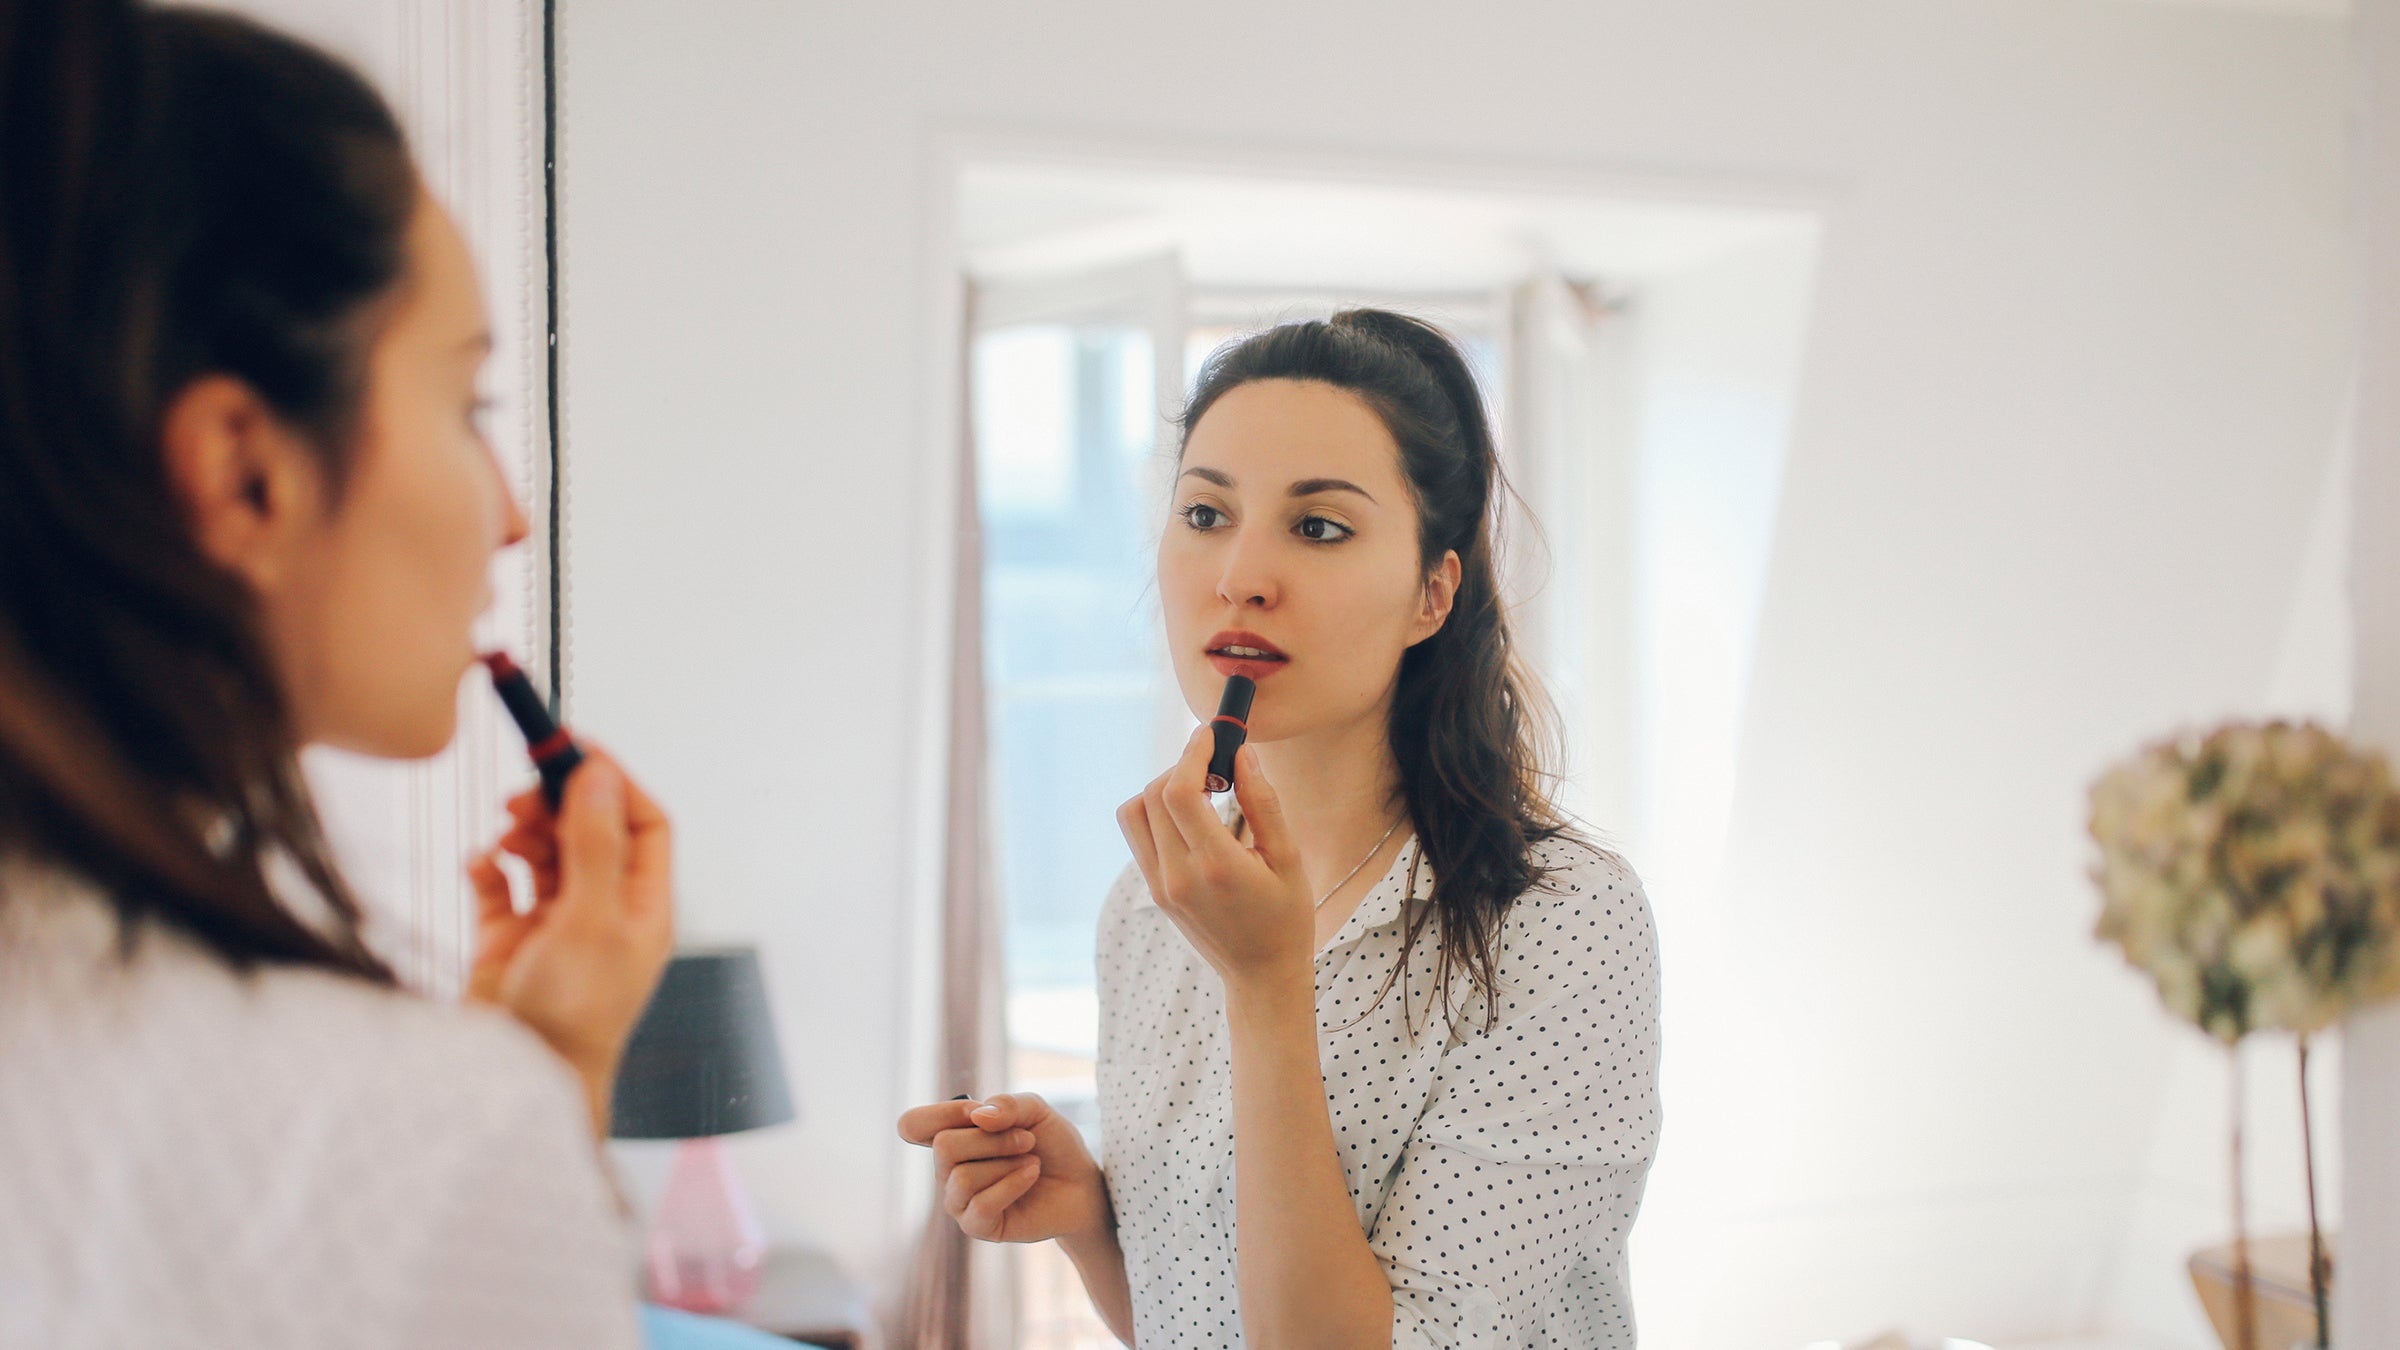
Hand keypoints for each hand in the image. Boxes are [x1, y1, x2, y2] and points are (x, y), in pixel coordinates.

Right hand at [466, 747, 673, 1134]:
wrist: (517, 1082)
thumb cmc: (571, 1016)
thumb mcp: (591, 919)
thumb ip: (593, 844)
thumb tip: (600, 775)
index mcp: (644, 907)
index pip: (643, 824)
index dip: (613, 782)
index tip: (572, 750)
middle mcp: (605, 912)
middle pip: (591, 831)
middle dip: (559, 803)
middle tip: (524, 792)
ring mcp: (555, 927)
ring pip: (546, 853)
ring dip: (526, 832)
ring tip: (505, 831)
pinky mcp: (508, 943)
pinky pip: (501, 887)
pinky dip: (490, 867)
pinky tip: (481, 865)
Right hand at [898, 1093, 1110, 1245]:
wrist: (1080, 1184)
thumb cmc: (1051, 1145)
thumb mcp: (1035, 1110)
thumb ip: (1007, 1104)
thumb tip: (977, 1117)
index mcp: (951, 1137)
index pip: (912, 1125)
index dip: (943, 1113)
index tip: (979, 1111)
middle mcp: (947, 1170)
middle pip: (943, 1146)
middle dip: (992, 1138)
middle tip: (1026, 1140)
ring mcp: (959, 1201)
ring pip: (962, 1176)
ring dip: (1006, 1161)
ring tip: (1032, 1160)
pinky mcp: (978, 1226)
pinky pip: (981, 1204)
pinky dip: (1012, 1183)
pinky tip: (1032, 1175)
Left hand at [1116, 728, 1310, 985]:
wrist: (1261, 974)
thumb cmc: (1285, 916)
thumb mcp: (1287, 857)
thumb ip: (1263, 802)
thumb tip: (1243, 754)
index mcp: (1216, 866)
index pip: (1179, 791)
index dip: (1192, 753)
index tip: (1212, 734)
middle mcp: (1178, 876)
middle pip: (1153, 795)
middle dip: (1181, 766)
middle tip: (1217, 764)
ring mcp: (1160, 885)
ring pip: (1135, 813)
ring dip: (1162, 789)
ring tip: (1201, 792)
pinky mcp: (1155, 891)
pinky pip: (1139, 836)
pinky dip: (1157, 814)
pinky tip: (1192, 819)